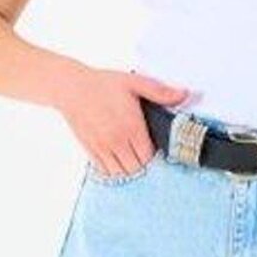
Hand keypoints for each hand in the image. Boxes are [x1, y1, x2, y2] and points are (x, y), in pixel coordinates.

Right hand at [61, 66, 192, 176]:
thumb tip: (185, 94)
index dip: (155, 156)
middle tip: (145, 154)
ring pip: (120, 174)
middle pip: (137, 168)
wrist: (71, 88)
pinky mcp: (90, 150)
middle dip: (143, 164)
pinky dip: (113, 170)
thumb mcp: (134, 82)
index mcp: (131, 126)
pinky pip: (104, 171)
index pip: (149, 156)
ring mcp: (102, 147)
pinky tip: (118, 161)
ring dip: (129, 170)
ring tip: (132, 159)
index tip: (156, 148)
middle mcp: (117, 140)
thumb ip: (160, 92)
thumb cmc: (104, 84)